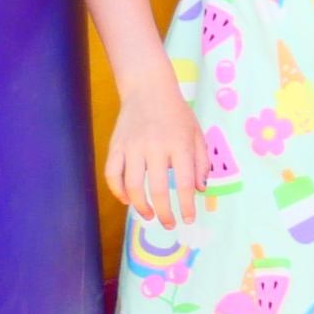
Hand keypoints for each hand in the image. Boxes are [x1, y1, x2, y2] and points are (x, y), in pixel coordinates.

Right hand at [100, 96, 209, 233]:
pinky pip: (112, 175)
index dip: (186, 205)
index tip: (188, 219)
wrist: (148, 90)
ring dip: (140, 206)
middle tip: (168, 224)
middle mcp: (155, 147)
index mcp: (179, 144)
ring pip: (133, 186)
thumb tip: (200, 190)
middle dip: (164, 212)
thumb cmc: (177, 114)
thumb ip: (201, 161)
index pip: (184, 182)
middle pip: (157, 189)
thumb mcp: (196, 133)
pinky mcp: (115, 146)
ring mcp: (132, 147)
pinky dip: (118, 191)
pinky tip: (127, 200)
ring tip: (148, 215)